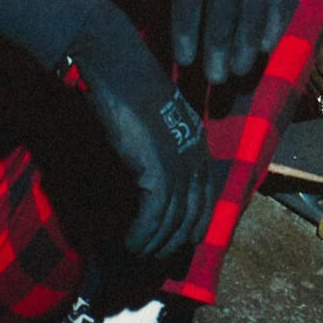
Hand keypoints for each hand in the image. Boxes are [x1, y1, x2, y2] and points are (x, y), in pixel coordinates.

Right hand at [65, 6, 214, 260]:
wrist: (117, 64)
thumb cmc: (129, 85)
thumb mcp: (155, 120)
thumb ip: (158, 148)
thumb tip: (146, 173)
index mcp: (199, 144)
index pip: (204, 198)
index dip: (191, 224)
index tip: (176, 242)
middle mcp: (197, 157)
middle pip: (192, 215)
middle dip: (173, 241)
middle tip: (152, 258)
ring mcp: (180, 164)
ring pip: (173, 221)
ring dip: (154, 243)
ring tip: (136, 254)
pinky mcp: (158, 169)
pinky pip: (154, 215)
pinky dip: (142, 233)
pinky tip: (128, 242)